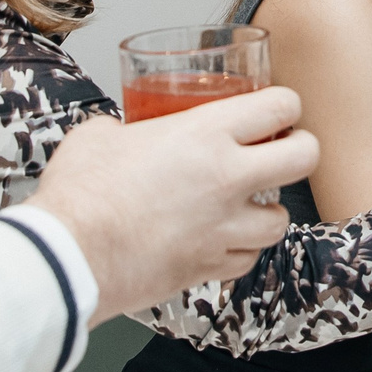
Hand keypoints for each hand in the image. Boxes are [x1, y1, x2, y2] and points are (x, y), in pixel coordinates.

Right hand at [27, 88, 319, 318]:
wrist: (68, 256)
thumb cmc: (79, 194)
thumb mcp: (99, 136)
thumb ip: (123, 130)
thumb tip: (119, 134)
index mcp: (204, 134)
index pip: (280, 105)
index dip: (285, 104)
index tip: (278, 110)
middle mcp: (226, 178)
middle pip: (304, 157)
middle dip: (300, 150)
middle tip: (285, 150)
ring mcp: (223, 227)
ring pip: (281, 219)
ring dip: (267, 211)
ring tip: (246, 206)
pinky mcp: (209, 267)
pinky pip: (246, 259)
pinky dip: (238, 250)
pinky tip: (220, 241)